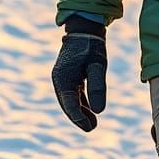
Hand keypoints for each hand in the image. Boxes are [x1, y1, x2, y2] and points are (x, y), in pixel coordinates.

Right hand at [51, 16, 106, 131]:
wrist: (85, 30)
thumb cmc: (92, 46)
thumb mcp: (97, 65)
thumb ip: (97, 87)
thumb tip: (99, 111)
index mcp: (63, 78)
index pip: (69, 104)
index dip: (79, 118)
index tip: (89, 127)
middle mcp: (59, 80)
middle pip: (67, 105)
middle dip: (78, 118)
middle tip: (91, 129)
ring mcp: (62, 78)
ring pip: (70, 101)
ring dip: (80, 112)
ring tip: (92, 124)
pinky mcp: (68, 76)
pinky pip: (73, 94)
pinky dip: (80, 103)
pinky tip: (90, 111)